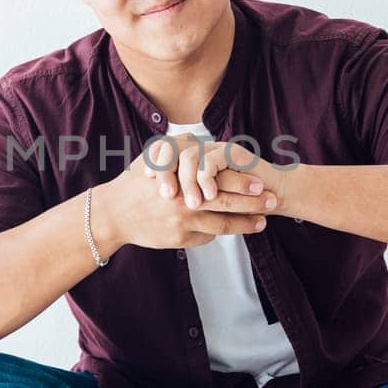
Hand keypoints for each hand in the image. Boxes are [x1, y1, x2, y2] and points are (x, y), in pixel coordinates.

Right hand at [99, 135, 286, 253]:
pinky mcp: (181, 240)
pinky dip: (222, 231)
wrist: (114, 214)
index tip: (262, 183)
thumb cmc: (136, 182)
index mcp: (181, 178)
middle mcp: (184, 201)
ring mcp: (184, 223)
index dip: (244, 181)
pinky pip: (207, 236)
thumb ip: (182, 148)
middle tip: (273, 202)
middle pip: (228, 203)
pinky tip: (236, 228)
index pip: (220, 179)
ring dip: (246, 223)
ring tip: (263, 221)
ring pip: (223, 225)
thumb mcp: (155, 157)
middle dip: (254, 203)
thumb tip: (208, 146)